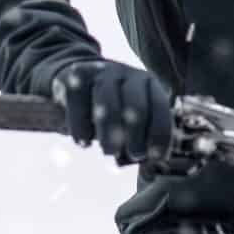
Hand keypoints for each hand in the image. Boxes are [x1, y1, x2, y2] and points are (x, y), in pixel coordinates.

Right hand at [48, 60, 174, 164]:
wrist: (73, 82)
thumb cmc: (108, 113)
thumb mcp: (126, 122)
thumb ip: (137, 140)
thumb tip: (140, 162)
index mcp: (147, 83)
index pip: (159, 105)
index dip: (160, 131)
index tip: (157, 156)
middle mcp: (126, 73)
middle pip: (135, 103)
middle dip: (137, 133)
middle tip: (134, 155)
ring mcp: (100, 71)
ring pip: (107, 100)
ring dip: (110, 129)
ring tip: (109, 151)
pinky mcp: (75, 73)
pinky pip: (78, 99)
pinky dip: (80, 124)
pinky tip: (84, 142)